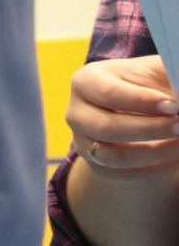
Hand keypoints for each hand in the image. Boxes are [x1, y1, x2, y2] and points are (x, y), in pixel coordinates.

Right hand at [67, 55, 178, 173]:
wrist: (136, 113)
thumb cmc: (148, 86)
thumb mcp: (156, 72)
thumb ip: (171, 71)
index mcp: (86, 81)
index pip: (108, 93)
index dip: (142, 101)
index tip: (174, 106)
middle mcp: (77, 112)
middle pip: (106, 128)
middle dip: (150, 130)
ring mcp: (83, 141)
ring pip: (114, 156)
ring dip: (155, 153)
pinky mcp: (97, 165)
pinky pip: (123, 174)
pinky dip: (153, 169)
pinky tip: (175, 159)